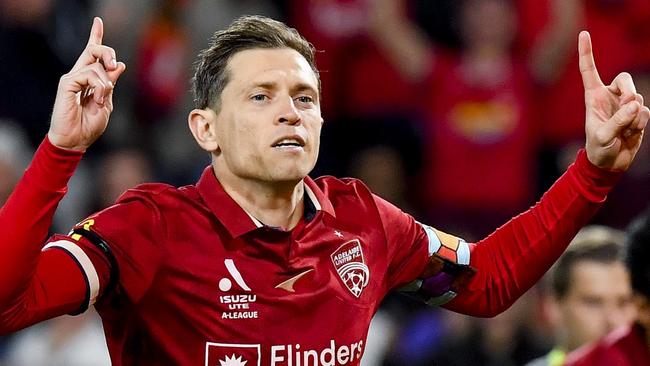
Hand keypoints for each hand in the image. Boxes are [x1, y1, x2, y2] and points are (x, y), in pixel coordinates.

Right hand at [48, 17, 125, 150]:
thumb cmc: (90, 125)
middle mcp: (80, 74)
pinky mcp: (67, 83)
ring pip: (97, 67)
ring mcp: (72, 78)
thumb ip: (110, 84)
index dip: (96, 36)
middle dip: (107, 53)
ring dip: (106, 85)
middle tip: (114, 65)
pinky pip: (89, 75)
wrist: (76, 140)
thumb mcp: (107, 102)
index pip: (93, 53)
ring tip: (100, 101)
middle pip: (95, 51)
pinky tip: (96, 100)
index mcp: (90, 78)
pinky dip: (99, 88)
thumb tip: (118, 65)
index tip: (98, 21)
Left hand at [580, 31, 648, 170]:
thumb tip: (635, 105)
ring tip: (625, 130)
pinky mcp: (637, 115)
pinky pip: (646, 112)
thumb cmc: (598, 149)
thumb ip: (618, 121)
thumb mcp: (602, 137)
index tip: (583, 34)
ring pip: (638, 97)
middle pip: (625, 78)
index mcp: (593, 97)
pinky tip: (632, 133)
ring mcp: (624, 105)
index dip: (586, 52)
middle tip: (628, 107)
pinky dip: (641, 123)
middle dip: (630, 91)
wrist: (610, 164)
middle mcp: (609, 97)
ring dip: (635, 115)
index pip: (589, 70)